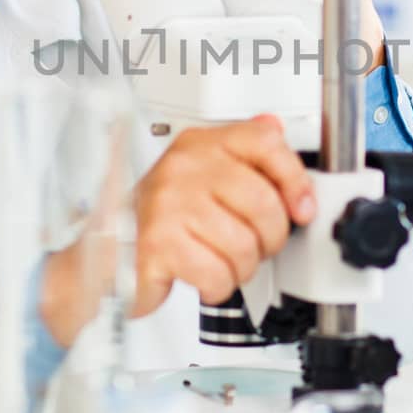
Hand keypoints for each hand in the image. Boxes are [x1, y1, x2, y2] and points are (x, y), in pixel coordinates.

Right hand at [131, 115, 314, 317]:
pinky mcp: (158, 244)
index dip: (294, 179)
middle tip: (255, 244)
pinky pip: (217, 274)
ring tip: (223, 261)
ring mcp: (168, 204)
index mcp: (201, 144)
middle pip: (263, 203)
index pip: (265, 142)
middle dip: (269, 238)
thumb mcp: (205, 172)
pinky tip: (203, 275)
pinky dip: (217, 286)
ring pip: (243, 246)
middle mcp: (184, 167)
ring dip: (241, 267)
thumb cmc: (166, 214)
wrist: (112, 251)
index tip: (301, 208)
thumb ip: (244, 151)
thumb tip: (275, 126)